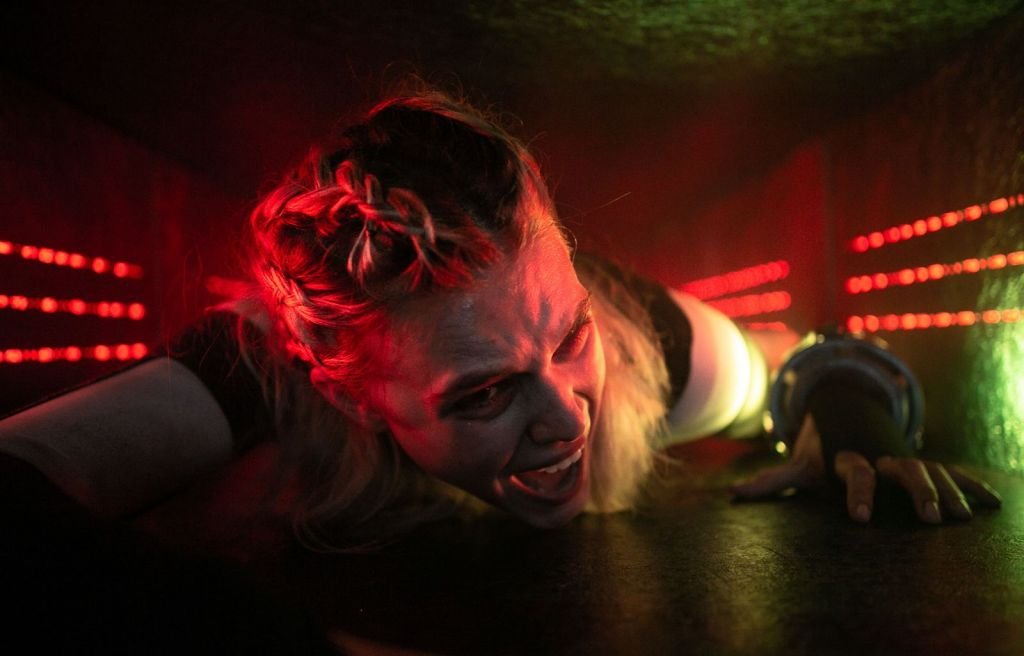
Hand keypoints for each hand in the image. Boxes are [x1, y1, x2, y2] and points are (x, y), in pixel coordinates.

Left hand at [730, 415, 1001, 522]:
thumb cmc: (819, 448)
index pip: (855, 473)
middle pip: (904, 470)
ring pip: (932, 471)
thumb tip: (732, 496)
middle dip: (918, 491)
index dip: (858, 493)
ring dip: (949, 492)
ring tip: (961, 517)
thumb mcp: (798, 464)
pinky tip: (992, 504)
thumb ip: (771, 482)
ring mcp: (906, 456)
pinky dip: (971, 485)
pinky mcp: (925, 461)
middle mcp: (881, 454)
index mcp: (849, 457)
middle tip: (931, 518)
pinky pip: (952, 472)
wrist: (846, 409)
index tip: (861, 517)